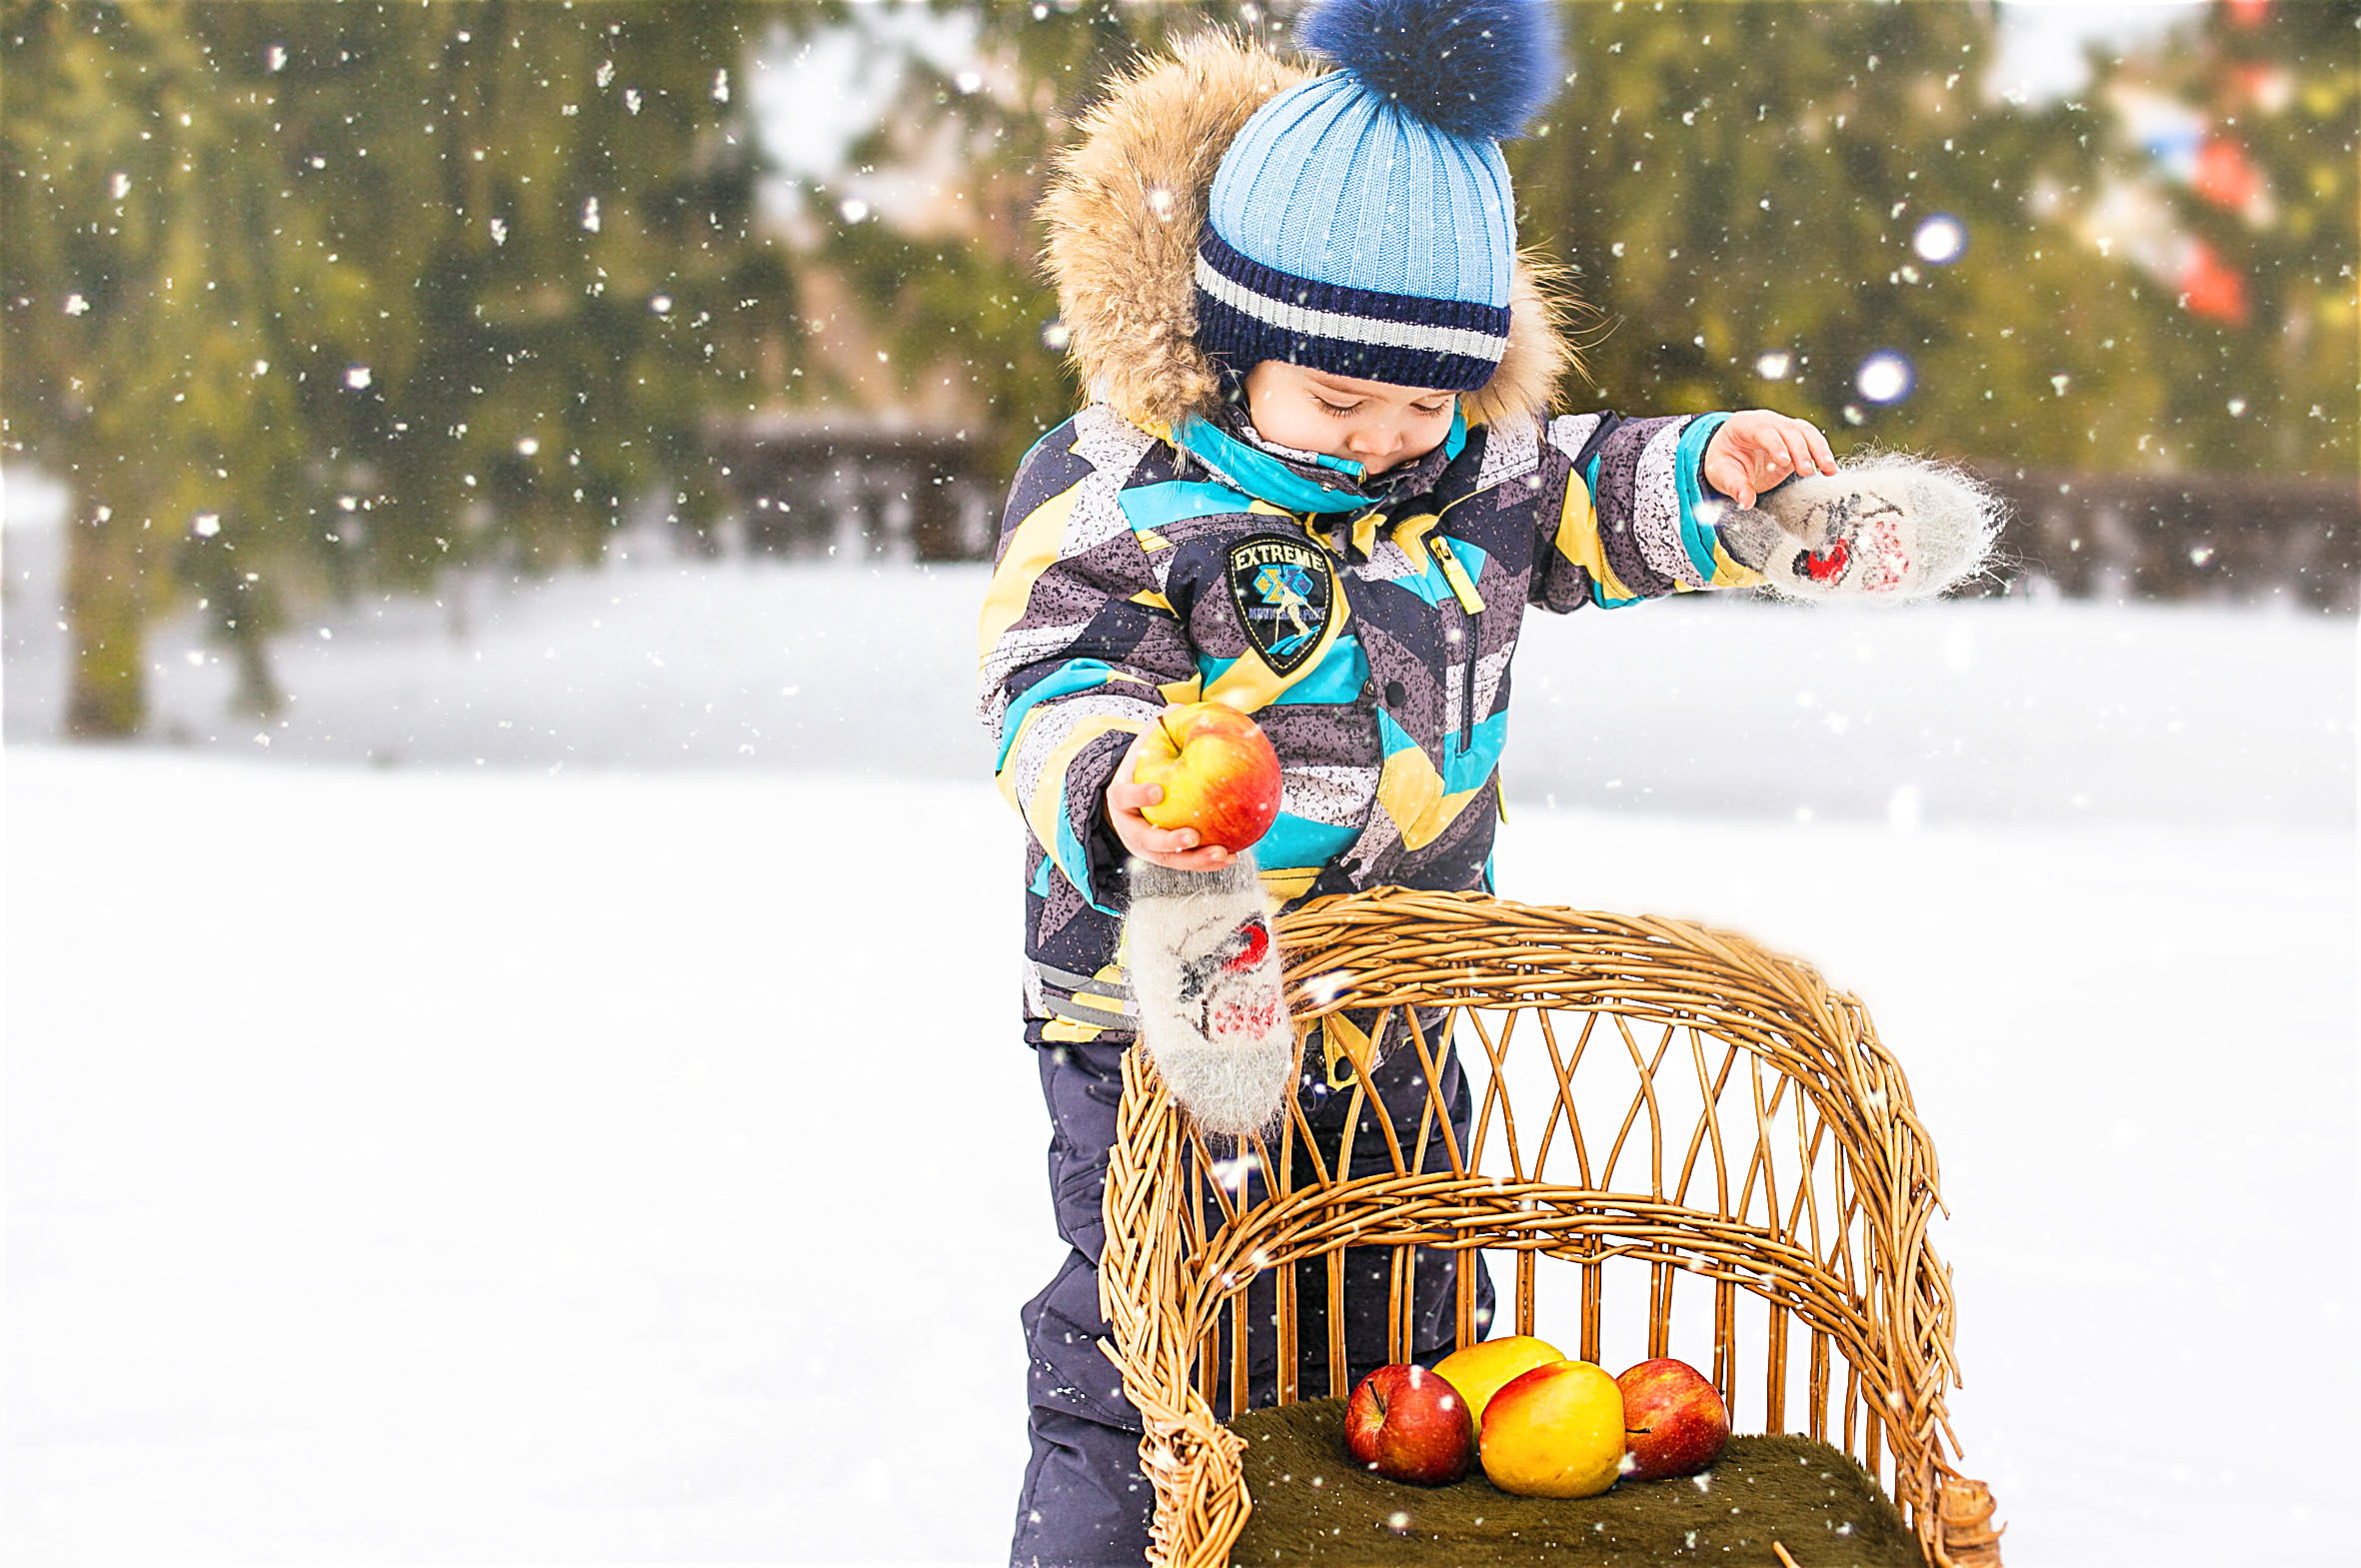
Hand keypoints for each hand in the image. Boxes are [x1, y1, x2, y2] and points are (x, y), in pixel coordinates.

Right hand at [1106, 723, 1235, 872]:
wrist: (1128, 802)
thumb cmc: (1141, 771)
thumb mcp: (1143, 750)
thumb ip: (1159, 732)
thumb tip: (1180, 705)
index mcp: (1121, 799)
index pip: (1125, 797)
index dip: (1140, 795)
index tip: (1159, 791)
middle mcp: (1130, 828)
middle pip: (1147, 840)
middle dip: (1170, 841)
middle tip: (1193, 836)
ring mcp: (1146, 848)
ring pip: (1170, 860)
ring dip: (1196, 860)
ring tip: (1223, 853)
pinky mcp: (1164, 858)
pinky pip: (1186, 863)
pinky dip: (1208, 862)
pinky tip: (1233, 856)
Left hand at [1702, 410, 1837, 509]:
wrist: (1731, 455)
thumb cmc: (1724, 461)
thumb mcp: (1721, 474)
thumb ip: (1735, 486)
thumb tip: (1746, 503)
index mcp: (1744, 425)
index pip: (1764, 431)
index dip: (1775, 445)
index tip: (1783, 462)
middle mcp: (1767, 421)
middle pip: (1788, 430)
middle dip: (1800, 450)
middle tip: (1806, 472)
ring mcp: (1783, 427)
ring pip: (1805, 432)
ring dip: (1819, 450)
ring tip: (1828, 469)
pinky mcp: (1795, 438)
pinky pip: (1812, 440)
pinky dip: (1822, 453)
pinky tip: (1830, 469)